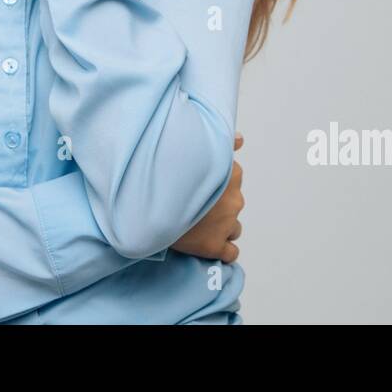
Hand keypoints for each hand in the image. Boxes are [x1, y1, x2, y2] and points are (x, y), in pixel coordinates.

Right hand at [169, 131, 243, 262]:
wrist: (150, 202)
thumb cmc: (170, 174)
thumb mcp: (196, 151)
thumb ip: (222, 144)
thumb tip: (241, 138)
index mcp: (231, 174)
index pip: (234, 181)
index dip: (217, 186)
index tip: (201, 189)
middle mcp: (234, 199)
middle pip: (233, 205)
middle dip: (219, 207)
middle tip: (195, 206)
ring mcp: (227, 224)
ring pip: (234, 228)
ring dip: (220, 227)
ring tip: (198, 226)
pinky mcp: (215, 246)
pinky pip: (230, 252)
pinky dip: (221, 249)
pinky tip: (206, 244)